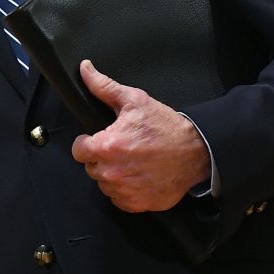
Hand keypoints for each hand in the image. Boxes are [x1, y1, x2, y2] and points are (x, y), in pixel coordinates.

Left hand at [70, 60, 209, 212]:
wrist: (196, 152)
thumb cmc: (166, 127)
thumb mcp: (135, 100)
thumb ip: (104, 87)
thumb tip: (85, 70)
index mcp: (106, 146)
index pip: (78, 150)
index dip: (88, 142)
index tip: (101, 139)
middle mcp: (111, 172)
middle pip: (91, 167)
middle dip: (102, 158)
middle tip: (123, 148)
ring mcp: (123, 191)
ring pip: (104, 184)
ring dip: (114, 174)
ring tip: (133, 161)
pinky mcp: (135, 204)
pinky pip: (118, 199)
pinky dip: (126, 190)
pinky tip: (139, 176)